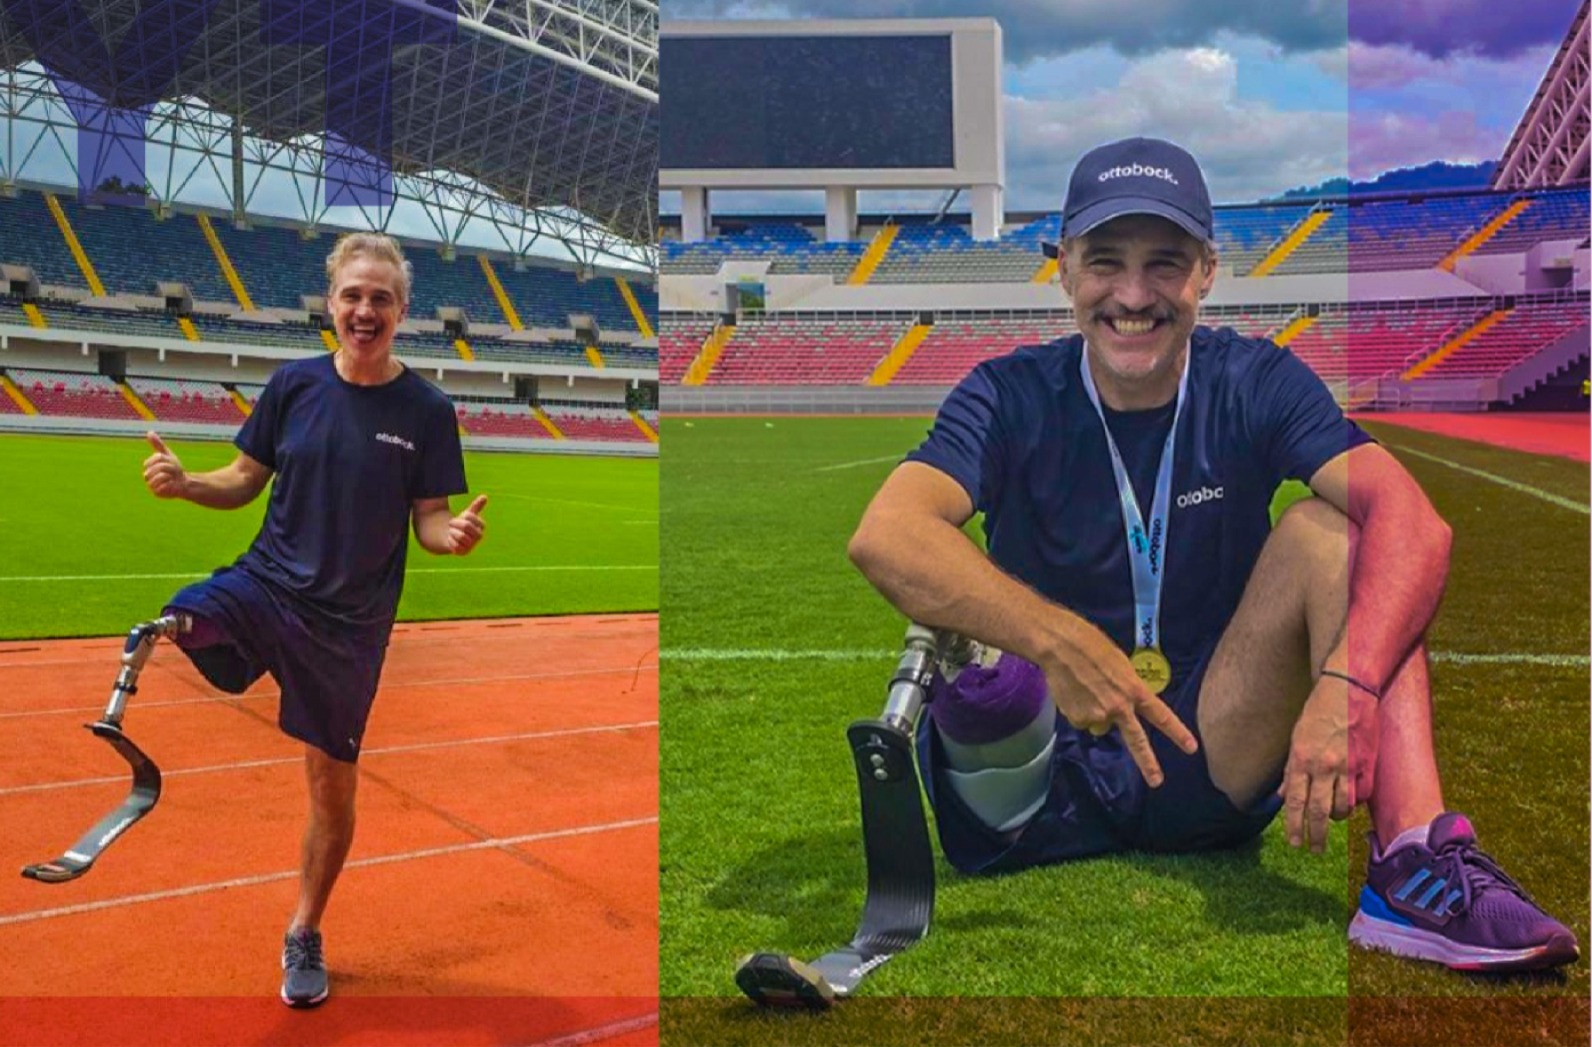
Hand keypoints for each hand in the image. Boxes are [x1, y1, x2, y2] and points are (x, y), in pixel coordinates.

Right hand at [142, 431, 186, 498]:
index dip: (163, 460)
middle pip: (156, 468)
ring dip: (170, 476)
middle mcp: (147, 477)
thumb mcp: (167, 454)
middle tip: (174, 470)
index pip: (152, 460)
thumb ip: (157, 444)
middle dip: (169, 467)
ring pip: (159, 477)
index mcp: (148, 468)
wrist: (183, 483)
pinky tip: (173, 484)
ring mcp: (151, 486)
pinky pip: (163, 486)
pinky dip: (170, 484)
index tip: (170, 461)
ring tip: (173, 478)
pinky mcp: (157, 494)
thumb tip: (149, 432)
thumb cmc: (174, 469)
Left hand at [447, 494, 486, 554]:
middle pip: (466, 526)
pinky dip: (450, 541)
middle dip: (455, 523)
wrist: (453, 537)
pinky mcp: (464, 552)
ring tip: (452, 532)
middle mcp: (479, 536)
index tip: (460, 517)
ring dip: (452, 532)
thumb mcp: (467, 515)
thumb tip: (485, 497)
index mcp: (481, 525)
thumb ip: (476, 506)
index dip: (462, 516)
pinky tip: (451, 540)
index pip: (470, 517)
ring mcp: (472, 545)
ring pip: (460, 536)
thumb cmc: (461, 524)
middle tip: (452, 524)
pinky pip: (455, 545)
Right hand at [1039, 621, 1197, 787]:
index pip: (1161, 716)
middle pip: (1137, 741)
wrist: (1059, 645)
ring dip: (1096, 714)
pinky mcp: (1078, 718)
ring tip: (1084, 688)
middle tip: (1157, 781)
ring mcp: (1097, 715)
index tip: (1191, 747)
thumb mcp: (1119, 663)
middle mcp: (1119, 707)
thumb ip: (1125, 687)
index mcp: (1134, 690)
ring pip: (1100, 724)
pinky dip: (1078, 710)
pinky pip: (1082, 720)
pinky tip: (1073, 692)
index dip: (1177, 733)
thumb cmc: (1090, 644)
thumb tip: (1120, 703)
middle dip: (1148, 763)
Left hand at [1279, 674, 1377, 851]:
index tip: (1294, 842)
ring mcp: (1347, 766)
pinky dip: (1353, 803)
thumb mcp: (1296, 737)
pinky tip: (1348, 802)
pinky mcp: (1366, 764)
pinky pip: (1360, 795)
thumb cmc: (1319, 711)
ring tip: (1329, 821)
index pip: (1295, 801)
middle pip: (1318, 810)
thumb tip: (1283, 795)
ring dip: (1334, 818)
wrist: (1350, 689)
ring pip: (1341, 806)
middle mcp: (1323, 765)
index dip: (1294, 825)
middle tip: (1312, 849)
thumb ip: (1291, 769)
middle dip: (1315, 835)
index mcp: (1301, 758)